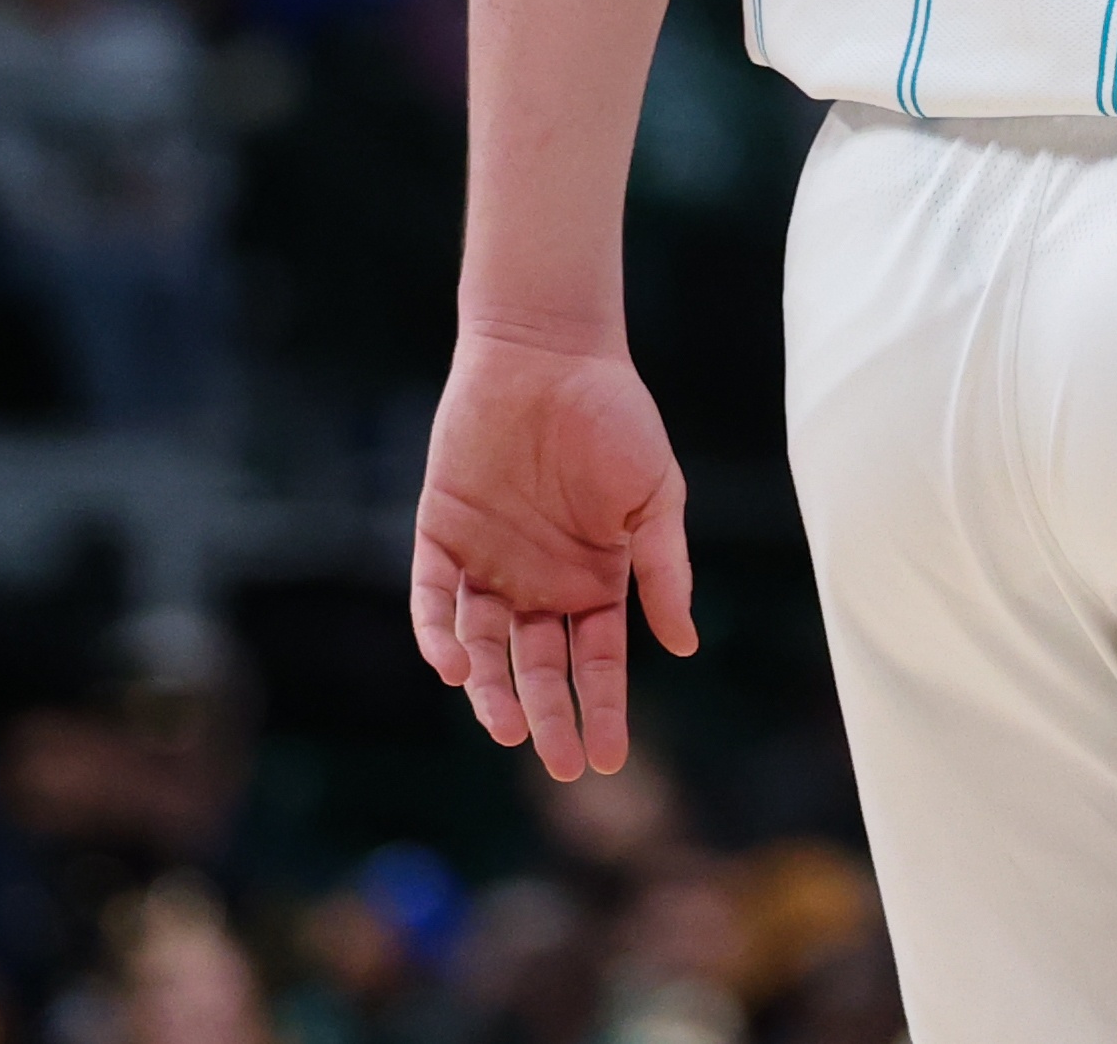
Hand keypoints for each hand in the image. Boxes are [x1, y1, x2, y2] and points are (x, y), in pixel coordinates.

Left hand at [411, 327, 697, 782]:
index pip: (598, 661)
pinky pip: (432, 598)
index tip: (607, 758)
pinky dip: (438, 633)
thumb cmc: (616, 418)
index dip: (603, 708)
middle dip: (549, 715)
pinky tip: (454, 663)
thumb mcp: (655, 495)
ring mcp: (486, 563)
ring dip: (490, 688)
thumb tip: (685, 645)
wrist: (548, 354)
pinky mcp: (439, 536)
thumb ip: (664, 568)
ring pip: (484, 645)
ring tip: (504, 726)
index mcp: (595, 577)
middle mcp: (539, 581)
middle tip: (558, 763)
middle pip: (539, 665)